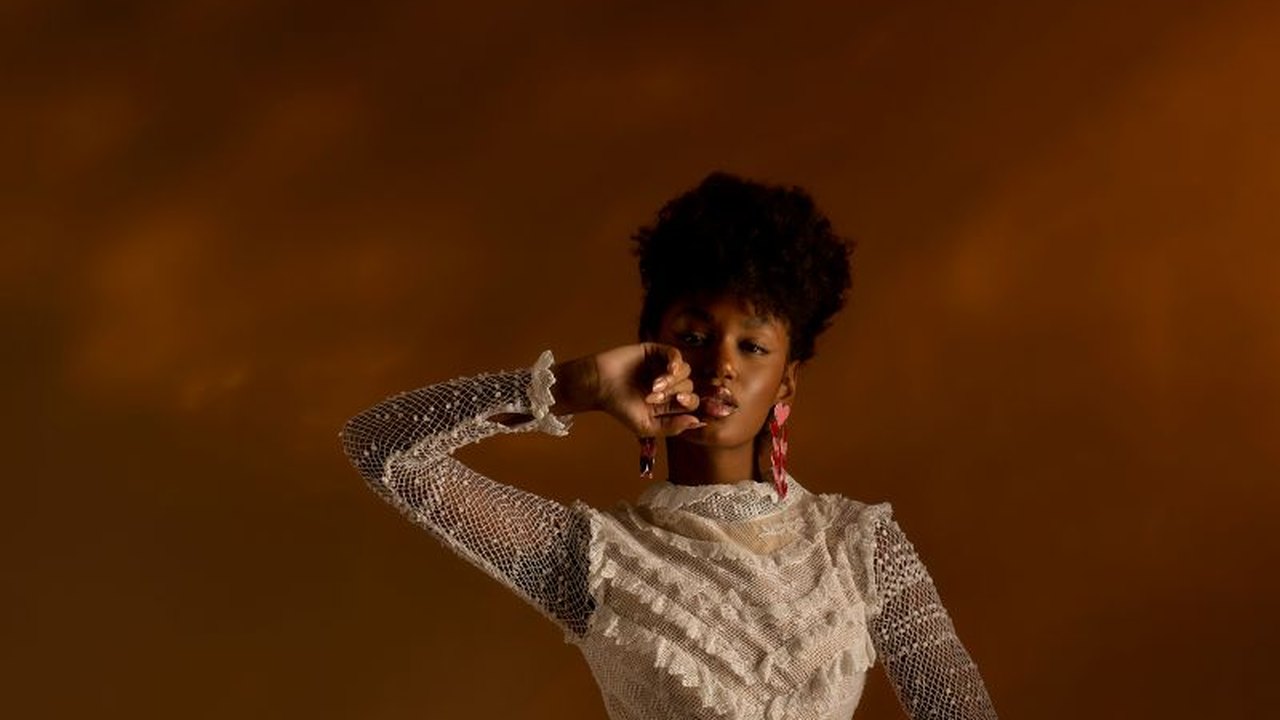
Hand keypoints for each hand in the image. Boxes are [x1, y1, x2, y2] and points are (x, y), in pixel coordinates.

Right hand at [553, 343, 702, 436]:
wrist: (599, 385)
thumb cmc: (620, 407)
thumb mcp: (646, 426)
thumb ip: (671, 427)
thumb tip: (696, 422)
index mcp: (669, 403)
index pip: (692, 403)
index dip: (690, 402)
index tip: (678, 402)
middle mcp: (669, 385)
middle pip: (689, 386)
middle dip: (674, 392)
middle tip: (652, 396)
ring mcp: (663, 367)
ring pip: (685, 371)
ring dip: (672, 379)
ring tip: (653, 385)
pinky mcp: (655, 352)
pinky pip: (675, 354)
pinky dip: (675, 361)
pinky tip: (669, 369)